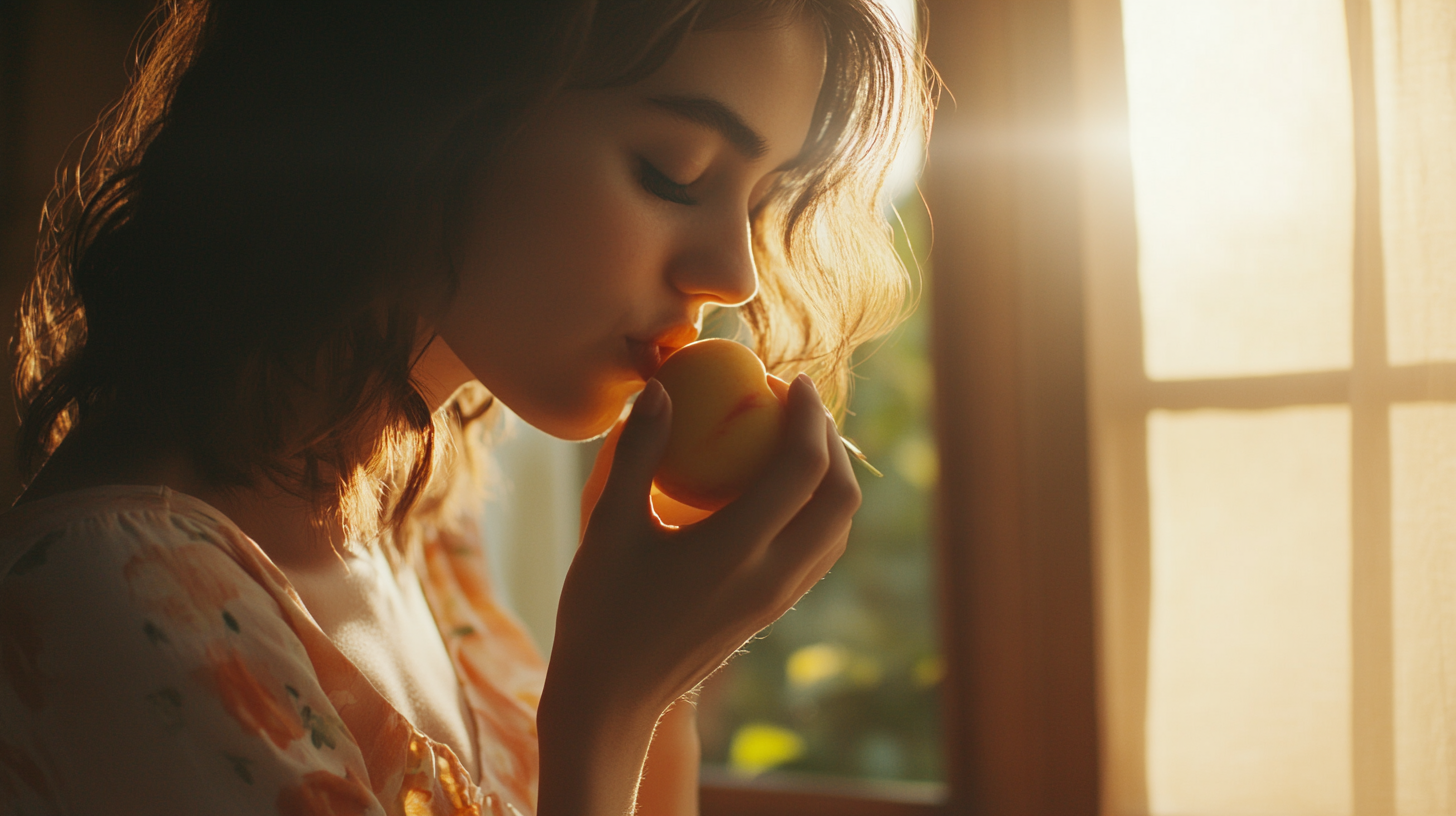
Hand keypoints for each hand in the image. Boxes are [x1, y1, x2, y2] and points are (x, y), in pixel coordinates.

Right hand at [551, 372, 858, 720]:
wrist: (611, 697)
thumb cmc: (599, 609)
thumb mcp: (607, 524)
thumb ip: (636, 452)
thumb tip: (659, 388)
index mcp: (736, 550)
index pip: (803, 468)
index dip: (807, 414)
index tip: (786, 380)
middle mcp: (771, 577)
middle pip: (841, 498)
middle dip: (832, 441)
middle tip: (798, 405)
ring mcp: (777, 600)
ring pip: (838, 529)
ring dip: (831, 477)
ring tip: (795, 440)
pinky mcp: (772, 612)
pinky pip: (819, 552)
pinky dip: (816, 511)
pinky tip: (777, 490)